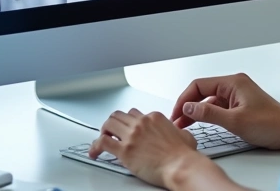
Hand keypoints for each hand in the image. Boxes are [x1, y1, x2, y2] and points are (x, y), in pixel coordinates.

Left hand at [89, 108, 204, 187]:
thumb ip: (177, 131)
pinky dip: (95, 147)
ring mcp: (131, 135)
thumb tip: (178, 133)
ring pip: (108, 124)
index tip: (127, 128)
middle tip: (110, 131)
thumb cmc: (183, 155)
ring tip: (102, 139)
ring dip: (103, 131)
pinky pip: (102, 143)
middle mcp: (141, 123)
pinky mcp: (124, 150)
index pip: (135, 113)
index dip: (129, 121)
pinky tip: (94, 152)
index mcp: (154, 118)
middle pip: (119, 115)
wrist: (180, 166)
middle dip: (113, 123)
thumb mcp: (185, 135)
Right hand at [170, 73, 279, 149]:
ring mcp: (237, 95)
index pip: (199, 85)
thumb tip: (188, 108)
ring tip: (185, 124)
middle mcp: (234, 85)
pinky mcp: (240, 105)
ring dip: (196, 111)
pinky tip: (201, 124)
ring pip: (209, 100)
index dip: (185, 99)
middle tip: (177, 120)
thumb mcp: (235, 121)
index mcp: (233, 83)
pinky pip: (218, 107)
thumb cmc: (271, 124)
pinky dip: (208, 115)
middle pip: (203, 92)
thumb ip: (209, 114)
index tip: (177, 113)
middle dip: (188, 105)